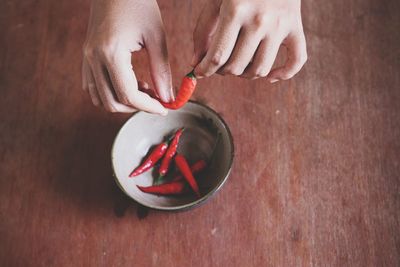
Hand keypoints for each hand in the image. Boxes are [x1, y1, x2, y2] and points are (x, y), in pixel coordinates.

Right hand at [82, 0, 173, 113]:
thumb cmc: (138, 4)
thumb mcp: (156, 36)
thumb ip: (162, 70)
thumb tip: (168, 97)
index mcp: (111, 53)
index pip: (128, 95)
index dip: (148, 107)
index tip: (164, 108)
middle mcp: (94, 58)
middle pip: (112, 102)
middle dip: (136, 107)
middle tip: (156, 98)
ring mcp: (87, 58)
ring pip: (100, 98)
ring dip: (123, 102)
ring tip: (144, 88)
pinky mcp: (86, 56)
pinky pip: (93, 87)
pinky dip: (111, 92)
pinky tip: (129, 82)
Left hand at [191, 0, 306, 81]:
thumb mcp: (216, 1)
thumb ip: (203, 31)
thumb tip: (196, 63)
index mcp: (236, 11)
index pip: (218, 56)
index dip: (205, 70)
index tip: (199, 73)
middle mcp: (260, 21)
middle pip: (237, 66)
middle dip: (222, 71)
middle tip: (219, 63)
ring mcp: (280, 26)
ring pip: (260, 70)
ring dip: (245, 75)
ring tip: (239, 64)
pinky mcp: (296, 28)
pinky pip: (296, 61)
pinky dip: (283, 74)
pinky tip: (270, 76)